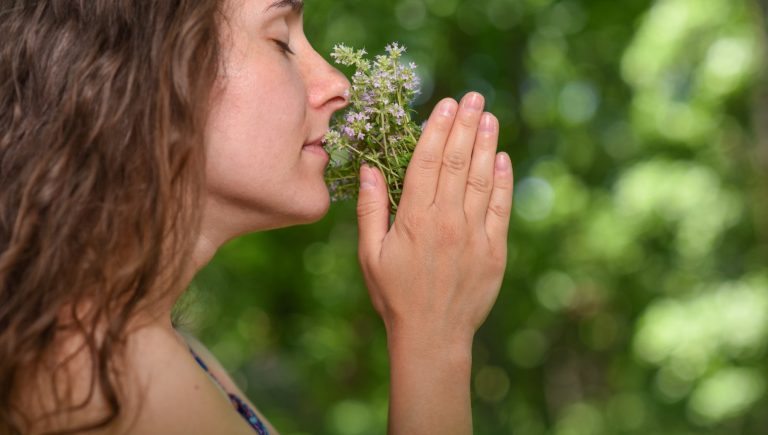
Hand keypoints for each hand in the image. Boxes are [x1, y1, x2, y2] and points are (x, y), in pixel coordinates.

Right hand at [355, 92, 512, 344]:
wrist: (432, 336)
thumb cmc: (394, 295)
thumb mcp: (370, 254)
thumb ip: (370, 209)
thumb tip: (369, 169)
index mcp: (414, 219)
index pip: (427, 162)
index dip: (436, 129)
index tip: (444, 104)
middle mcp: (447, 221)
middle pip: (457, 162)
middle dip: (465, 125)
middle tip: (473, 96)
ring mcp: (474, 235)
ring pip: (481, 179)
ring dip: (486, 144)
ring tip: (488, 115)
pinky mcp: (495, 250)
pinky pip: (501, 208)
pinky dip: (502, 181)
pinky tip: (502, 158)